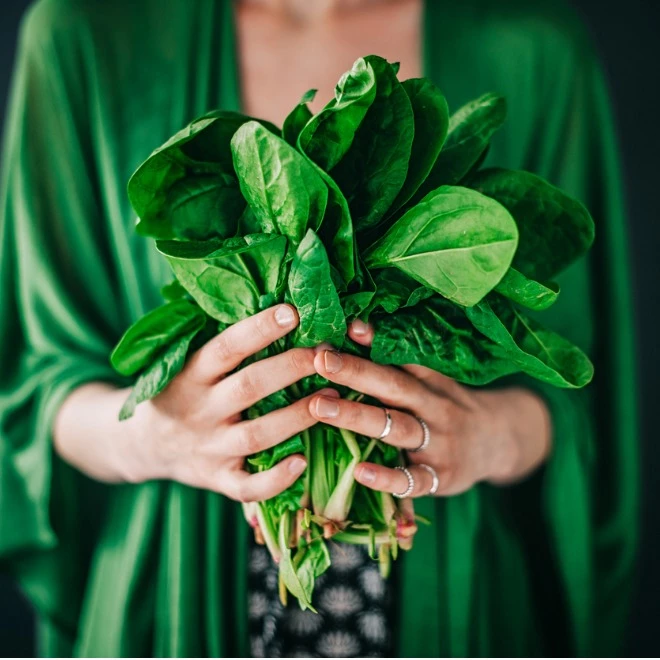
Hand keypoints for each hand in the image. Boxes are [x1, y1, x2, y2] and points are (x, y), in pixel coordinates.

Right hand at [127, 304, 333, 502]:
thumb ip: (223, 346)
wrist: (143, 445)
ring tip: (332, 396)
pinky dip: (275, 479)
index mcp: (190, 375)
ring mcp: (209, 449)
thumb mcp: (185, 364)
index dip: (259, 329)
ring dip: (297, 417)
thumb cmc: (180, 393)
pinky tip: (302, 462)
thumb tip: (275, 305)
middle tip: (326, 352)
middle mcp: (199, 411)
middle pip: (249, 387)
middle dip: (290, 368)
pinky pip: (247, 487)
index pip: (225, 348)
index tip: (293, 312)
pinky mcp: (217, 480)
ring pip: (257, 435)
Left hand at [308, 321, 551, 496]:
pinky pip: (413, 480)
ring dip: (358, 417)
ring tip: (320, 407)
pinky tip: (359, 472)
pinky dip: (387, 478)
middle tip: (320, 361)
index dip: (371, 343)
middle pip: (394, 387)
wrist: (499, 442)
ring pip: (397, 428)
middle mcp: (434, 408)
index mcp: (429, 381)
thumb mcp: (430, 380)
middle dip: (356, 372)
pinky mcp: (440, 478)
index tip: (341, 329)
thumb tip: (353, 326)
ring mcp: (439, 444)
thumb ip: (394, 360)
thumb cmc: (447, 407)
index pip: (400, 358)